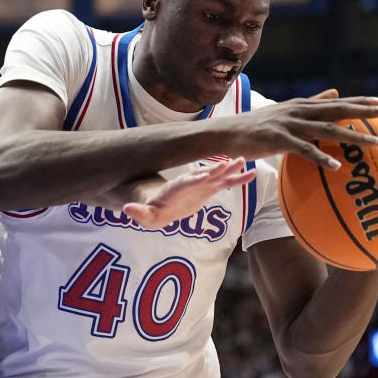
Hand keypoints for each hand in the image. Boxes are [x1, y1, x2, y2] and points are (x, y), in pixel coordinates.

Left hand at [123, 157, 255, 227]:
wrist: (159, 204)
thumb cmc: (151, 211)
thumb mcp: (144, 215)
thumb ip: (137, 212)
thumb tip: (126, 209)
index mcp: (173, 189)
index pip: (183, 183)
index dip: (192, 180)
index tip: (204, 176)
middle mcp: (188, 183)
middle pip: (202, 175)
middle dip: (214, 170)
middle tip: (228, 163)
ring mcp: (200, 185)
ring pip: (216, 176)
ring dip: (229, 170)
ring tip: (243, 162)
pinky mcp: (208, 189)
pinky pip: (225, 184)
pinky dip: (237, 179)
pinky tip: (252, 174)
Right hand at [219, 89, 377, 169]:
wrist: (226, 132)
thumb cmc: (255, 126)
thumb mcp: (284, 110)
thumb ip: (311, 103)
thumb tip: (334, 92)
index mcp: (301, 105)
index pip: (336, 101)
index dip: (359, 102)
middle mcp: (298, 111)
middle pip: (337, 110)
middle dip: (364, 111)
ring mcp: (289, 124)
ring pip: (326, 129)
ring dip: (352, 135)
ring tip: (374, 142)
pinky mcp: (278, 139)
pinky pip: (304, 150)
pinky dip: (321, 158)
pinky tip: (336, 167)